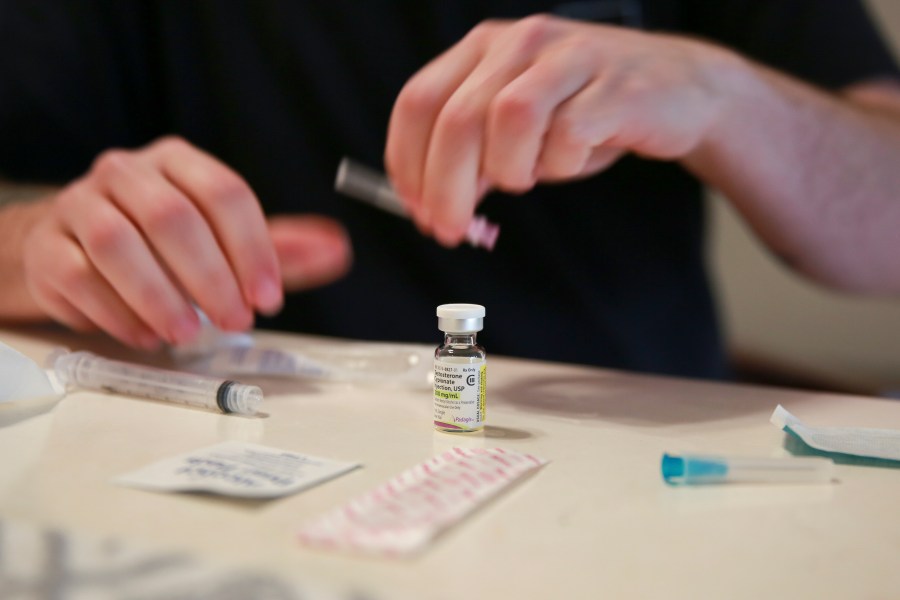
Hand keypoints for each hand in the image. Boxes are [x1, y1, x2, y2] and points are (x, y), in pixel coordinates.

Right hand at [22, 136, 350, 348]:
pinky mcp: (48, 248)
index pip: (223, 192)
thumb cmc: (160, 243)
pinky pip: (79, 277)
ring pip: (118, 244)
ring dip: (160, 296)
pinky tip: (146, 334)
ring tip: (188, 333)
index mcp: (176, 162)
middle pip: (171, 217)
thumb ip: (278, 247)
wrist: (74, 246)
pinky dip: (117, 313)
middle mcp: (125, 174)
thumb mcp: (223, 239)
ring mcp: (79, 206)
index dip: (253, 248)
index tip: (269, 297)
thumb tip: (337, 248)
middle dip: (211, 277)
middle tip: (235, 320)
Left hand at [385, 14, 735, 244]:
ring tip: (527, 178)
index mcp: (483, 49)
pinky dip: (561, 165)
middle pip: (457, 117)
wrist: (678, 91)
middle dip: (445, 187)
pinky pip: (569, 135)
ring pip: (509, 117)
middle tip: (450, 228)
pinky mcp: (615, 84)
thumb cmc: (587, 113)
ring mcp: (570, 57)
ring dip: (509, 169)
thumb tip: (433, 206)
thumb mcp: (516, 133)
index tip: (414, 208)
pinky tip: (572, 161)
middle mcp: (521, 43)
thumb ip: (471, 160)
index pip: (419, 101)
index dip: (407, 162)